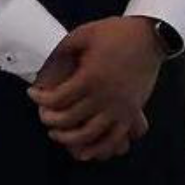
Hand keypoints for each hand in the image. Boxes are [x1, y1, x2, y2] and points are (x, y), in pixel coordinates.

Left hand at [29, 16, 163, 160]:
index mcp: (90, 78)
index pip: (56, 99)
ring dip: (69, 138)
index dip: (39, 98)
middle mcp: (104, 97)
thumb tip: (44, 68)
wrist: (151, 36)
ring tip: (58, 133)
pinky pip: (115, 138)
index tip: (33, 94)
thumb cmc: (117, 33)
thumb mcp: (83, 34)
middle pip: (68, 119)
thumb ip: (61, 51)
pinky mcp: (132, 112)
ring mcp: (120, 107)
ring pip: (89, 134)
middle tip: (43, 114)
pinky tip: (86, 151)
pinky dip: (100, 149)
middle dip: (49, 119)